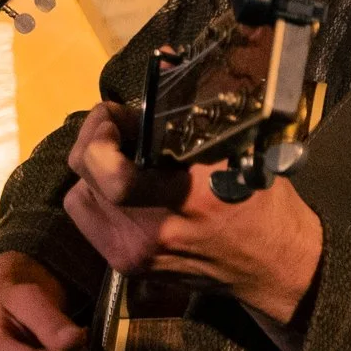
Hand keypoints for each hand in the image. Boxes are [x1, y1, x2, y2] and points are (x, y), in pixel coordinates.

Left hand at [62, 104, 321, 322]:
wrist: (271, 266)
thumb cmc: (259, 202)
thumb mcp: (236, 152)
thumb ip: (188, 125)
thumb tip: (155, 85)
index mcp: (188, 199)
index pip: (111, 172)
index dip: (99, 133)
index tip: (114, 115)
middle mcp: (153, 231)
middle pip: (84, 175)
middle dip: (94, 141)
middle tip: (117, 128)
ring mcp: (135, 253)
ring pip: (78, 197)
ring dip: (92, 172)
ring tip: (121, 159)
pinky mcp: (127, 266)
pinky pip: (88, 221)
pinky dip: (96, 197)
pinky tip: (123, 189)